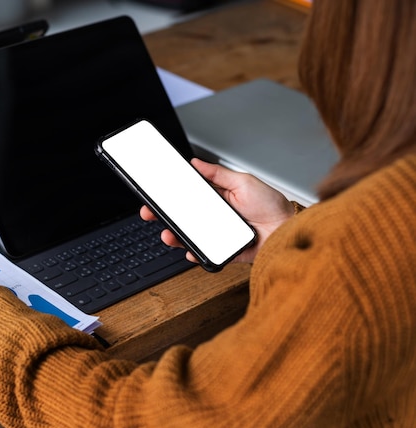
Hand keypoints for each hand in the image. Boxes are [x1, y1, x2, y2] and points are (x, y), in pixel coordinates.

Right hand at [140, 158, 294, 263]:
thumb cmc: (272, 204)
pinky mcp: (224, 250)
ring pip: (189, 236)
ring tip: (168, 234)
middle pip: (183, 217)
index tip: (155, 194)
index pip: (187, 196)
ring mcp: (217, 234)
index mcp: (217, 198)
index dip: (170, 196)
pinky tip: (190, 250)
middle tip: (150, 213)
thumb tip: (196, 163)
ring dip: (174, 236)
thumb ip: (218, 174)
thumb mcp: (243, 181)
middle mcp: (215, 216)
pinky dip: (195, 254)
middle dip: (164, 216)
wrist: (288, 229)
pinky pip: (204, 253)